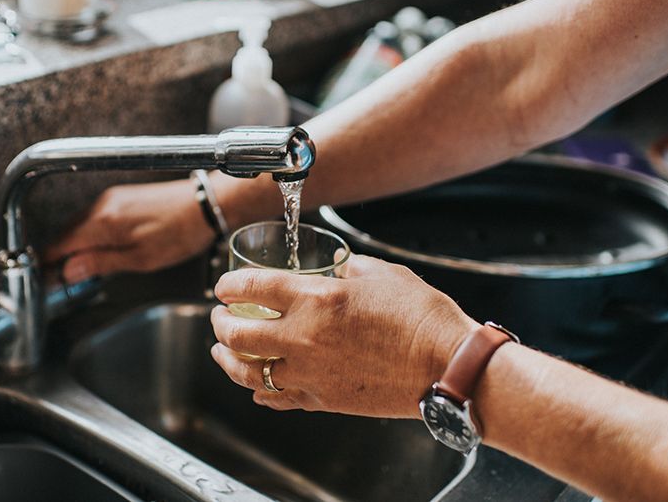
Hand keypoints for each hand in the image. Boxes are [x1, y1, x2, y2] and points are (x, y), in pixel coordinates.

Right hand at [44, 179, 214, 279]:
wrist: (206, 203)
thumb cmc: (180, 233)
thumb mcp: (140, 259)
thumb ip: (101, 263)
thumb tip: (68, 271)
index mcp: (103, 222)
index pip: (59, 244)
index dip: (48, 264)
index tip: (46, 281)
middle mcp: (101, 206)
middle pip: (65, 234)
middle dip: (59, 257)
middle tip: (60, 282)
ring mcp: (111, 199)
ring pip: (79, 226)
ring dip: (74, 246)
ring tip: (80, 270)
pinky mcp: (121, 197)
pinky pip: (94, 218)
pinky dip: (89, 235)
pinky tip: (99, 249)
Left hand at [210, 253, 478, 418]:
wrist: (447, 367)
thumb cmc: (422, 318)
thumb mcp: (382, 274)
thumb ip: (348, 269)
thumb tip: (336, 268)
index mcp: (316, 299)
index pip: (251, 288)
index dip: (228, 285)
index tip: (224, 286)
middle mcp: (303, 338)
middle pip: (237, 334)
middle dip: (220, 323)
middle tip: (220, 316)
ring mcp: (310, 374)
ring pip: (248, 373)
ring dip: (228, 360)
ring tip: (223, 352)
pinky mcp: (322, 400)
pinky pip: (276, 399)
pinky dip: (260, 391)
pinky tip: (256, 386)